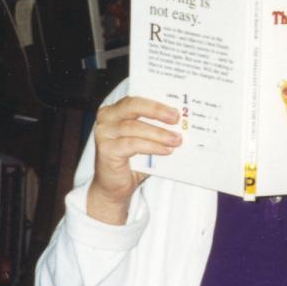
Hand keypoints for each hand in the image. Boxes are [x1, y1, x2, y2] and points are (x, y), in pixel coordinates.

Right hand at [87, 96, 179, 223]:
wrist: (115, 187)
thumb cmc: (133, 160)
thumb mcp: (147, 139)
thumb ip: (158, 128)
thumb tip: (183, 123)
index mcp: (116, 109)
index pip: (137, 99)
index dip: (157, 101)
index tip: (177, 106)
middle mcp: (106, 117)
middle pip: (132, 106)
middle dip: (156, 110)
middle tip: (176, 118)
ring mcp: (104, 133)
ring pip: (134, 127)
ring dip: (158, 133)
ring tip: (176, 139)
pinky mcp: (106, 150)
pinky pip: (132, 145)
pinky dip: (151, 146)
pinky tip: (166, 150)